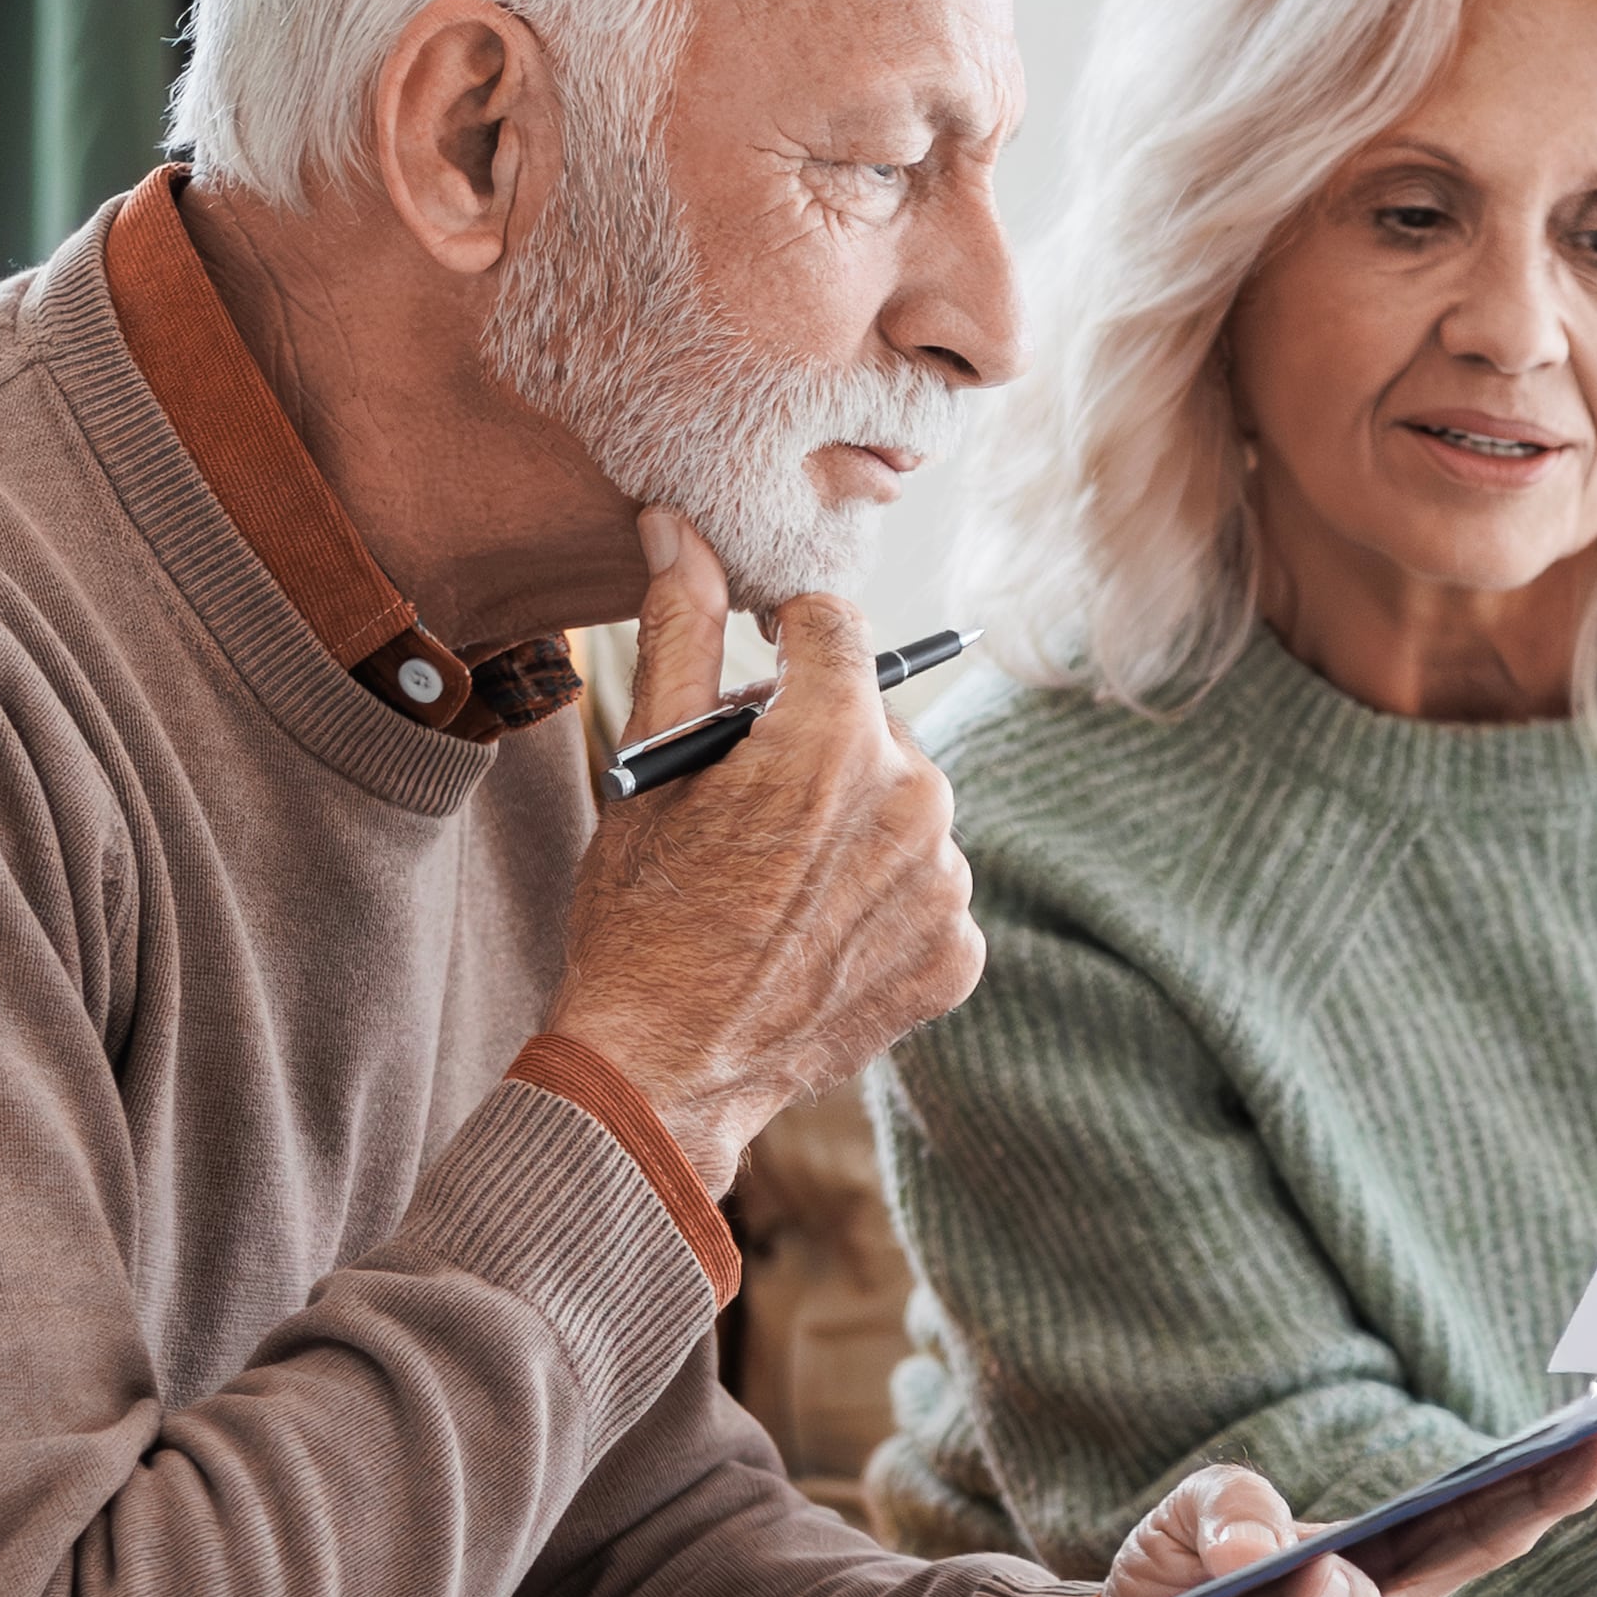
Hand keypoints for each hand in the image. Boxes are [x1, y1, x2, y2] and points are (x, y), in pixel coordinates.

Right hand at [545, 513, 981, 1191]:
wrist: (662, 1071)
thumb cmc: (638, 914)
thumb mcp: (647, 764)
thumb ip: (680, 632)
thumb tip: (677, 525)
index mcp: (834, 737)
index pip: (838, 626)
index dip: (786, 640)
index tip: (754, 675)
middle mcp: (915, 799)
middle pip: (873, 722)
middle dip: (816, 746)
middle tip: (745, 812)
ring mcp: (945, 884)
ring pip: (906, 808)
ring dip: (855, 826)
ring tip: (777, 883)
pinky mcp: (958, 954)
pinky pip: (929, 893)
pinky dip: (883, 904)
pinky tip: (816, 936)